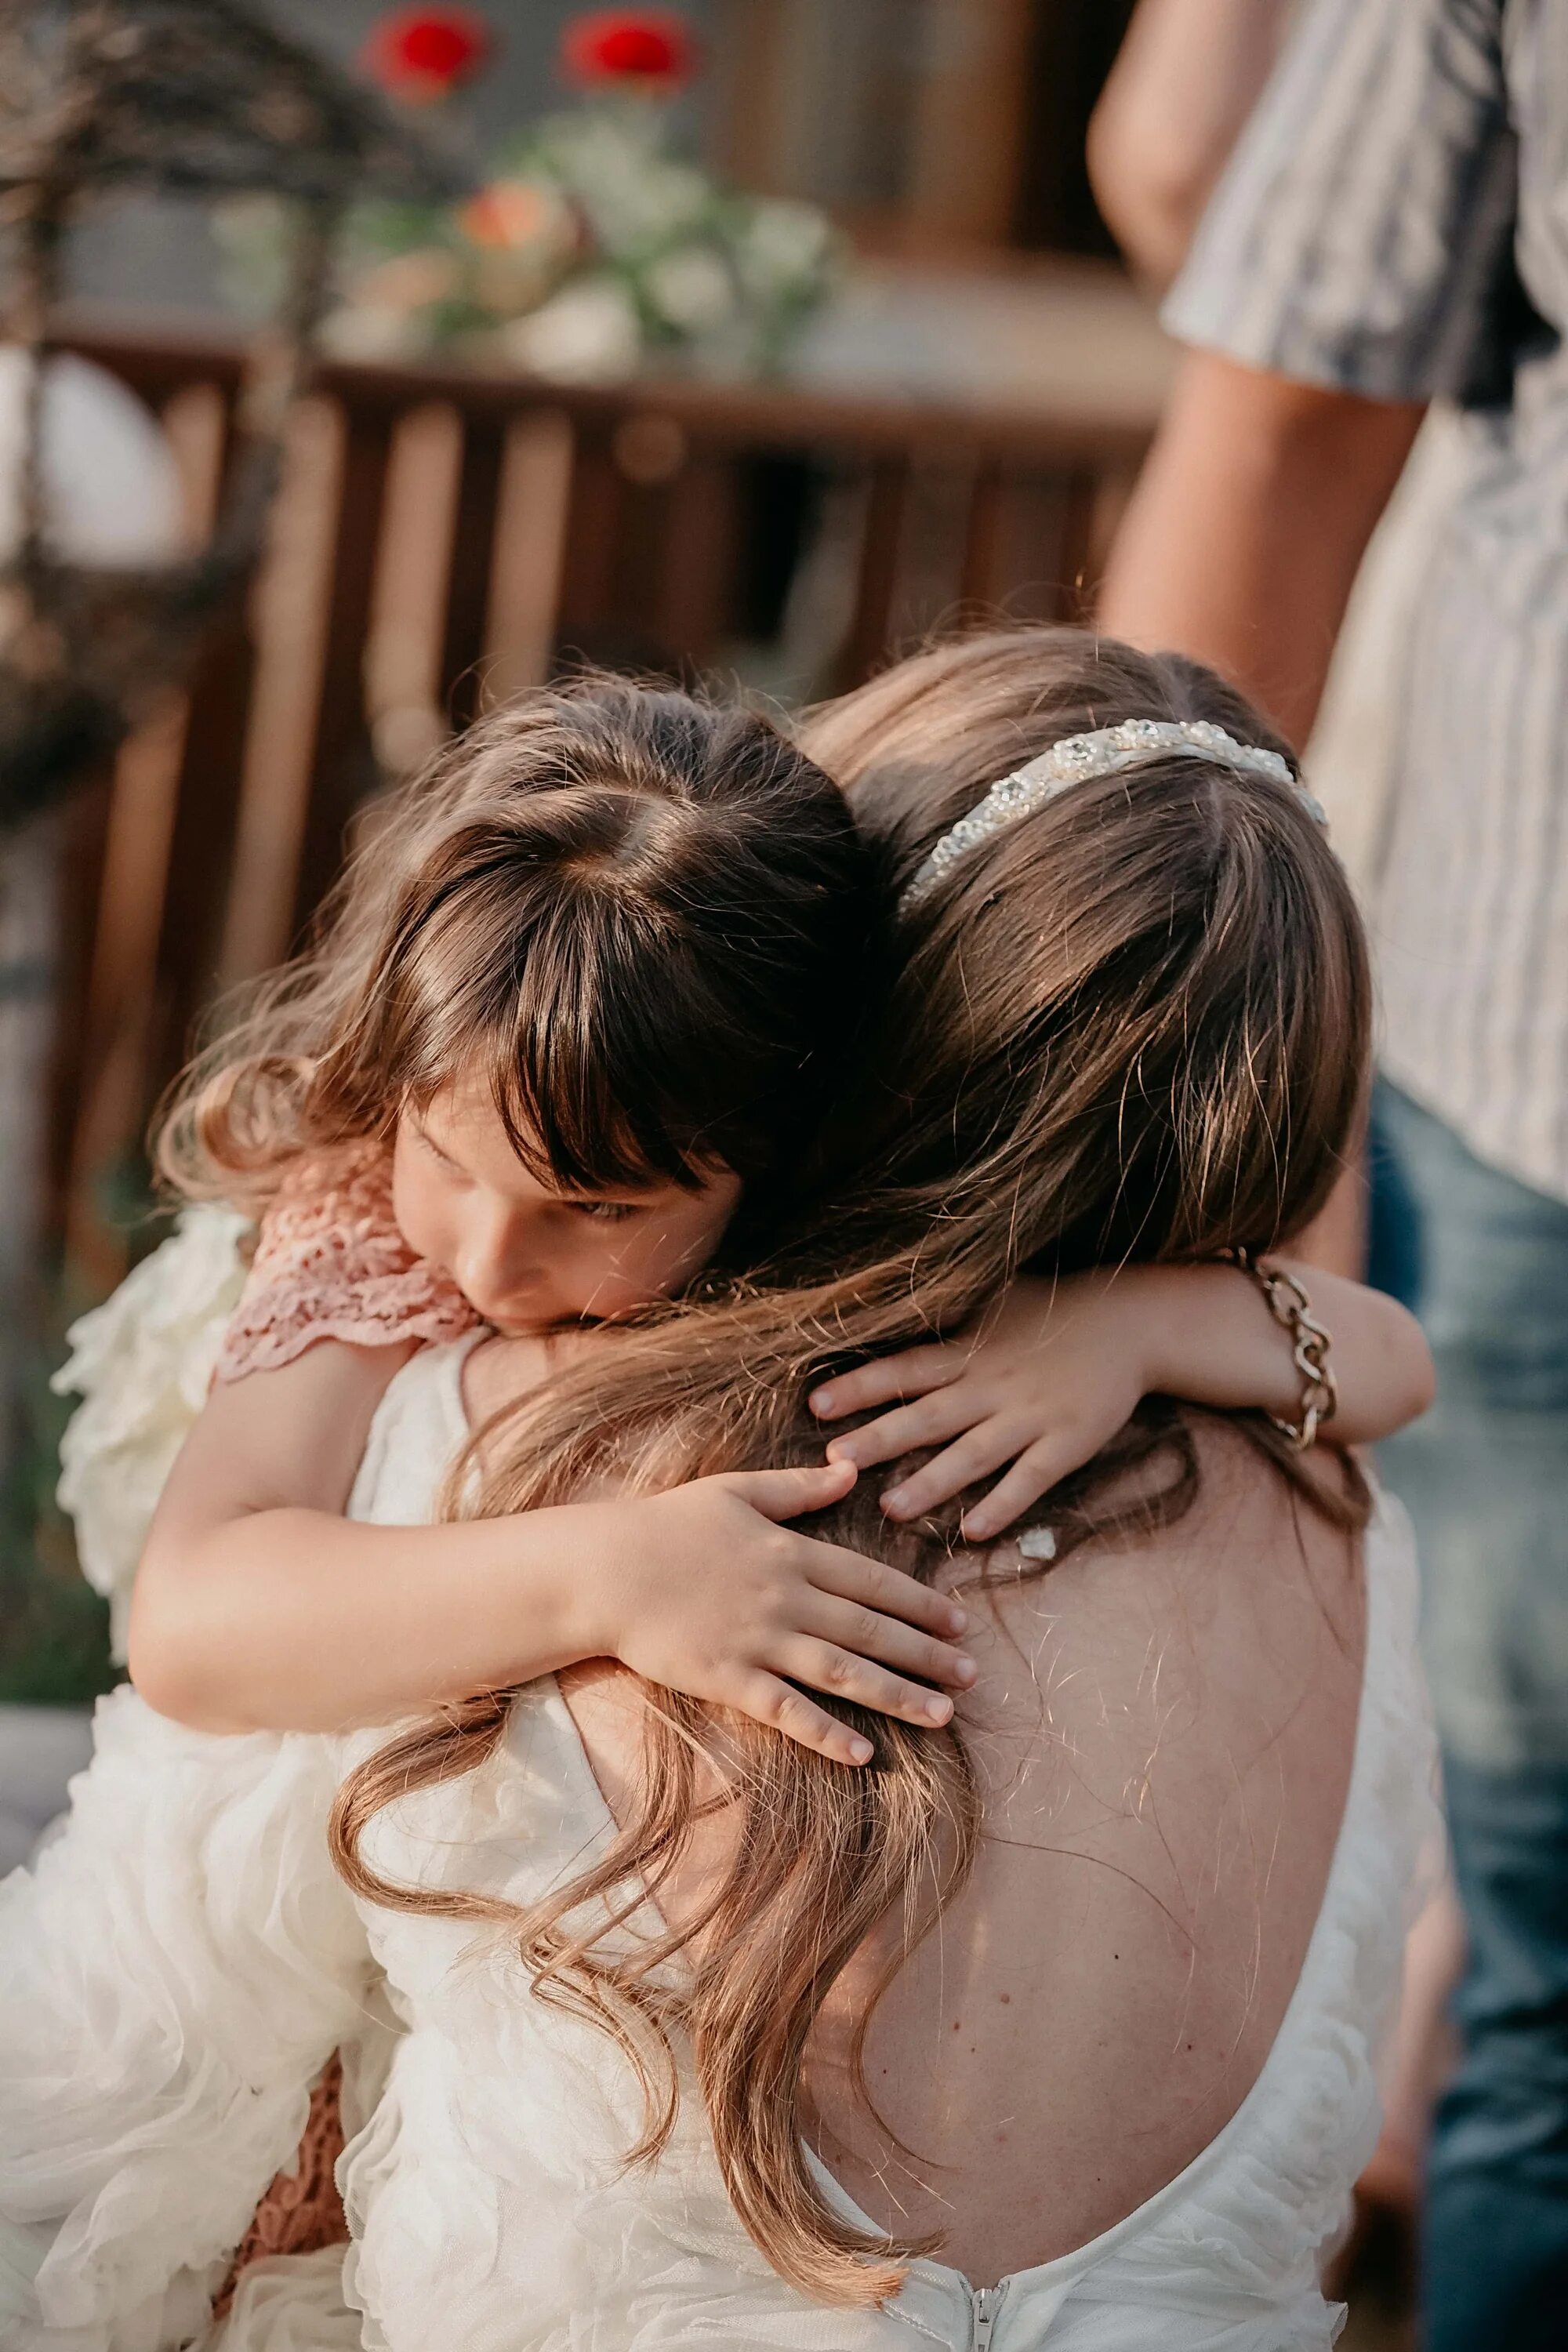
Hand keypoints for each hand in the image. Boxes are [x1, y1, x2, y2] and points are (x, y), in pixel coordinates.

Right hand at [585, 1461, 974, 1768]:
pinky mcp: (728, 1678)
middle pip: (870, 1629)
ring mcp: (758, 1640)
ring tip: (942, 1715)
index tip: (961, 1622)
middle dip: (927, 1653)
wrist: (605, 1569)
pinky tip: (862, 1753)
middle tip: (973, 1675)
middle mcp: (786, 1598)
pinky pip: (787, 1711)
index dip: (921, 1602)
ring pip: (842, 1671)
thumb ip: (797, 1489)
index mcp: (791, 1552)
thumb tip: (850, 1471)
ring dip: (897, 1694)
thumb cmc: (666, 1524)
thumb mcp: (736, 1491)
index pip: (872, 1581)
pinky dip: (826, 1732)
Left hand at [809, 1274, 1147, 1543]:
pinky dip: (1004, 1505)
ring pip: (973, 1454)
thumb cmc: (1054, 1309)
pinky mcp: (1067, 1442)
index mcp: (970, 1348)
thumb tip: (892, 1309)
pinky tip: (974, 1532)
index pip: (906, 1369)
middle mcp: (993, 1383)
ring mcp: (1031, 1415)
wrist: (1132, 1322)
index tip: (817, 1405)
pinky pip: (1031, 1478)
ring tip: (890, 1507)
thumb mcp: (996, 1299)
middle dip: (880, 1440)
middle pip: (928, 1416)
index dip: (862, 1386)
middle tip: (834, 1464)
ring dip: (931, 1482)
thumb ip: (949, 1319)